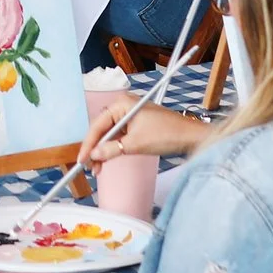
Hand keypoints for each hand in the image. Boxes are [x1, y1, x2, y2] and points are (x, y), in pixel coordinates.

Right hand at [83, 102, 206, 163]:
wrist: (191, 137)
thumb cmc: (168, 134)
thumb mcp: (136, 144)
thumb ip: (112, 149)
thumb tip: (94, 155)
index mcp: (122, 104)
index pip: (98, 124)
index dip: (88, 143)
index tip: (81, 159)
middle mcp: (124, 107)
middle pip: (102, 129)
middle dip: (95, 149)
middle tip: (89, 166)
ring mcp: (130, 116)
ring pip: (109, 135)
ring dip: (103, 151)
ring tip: (97, 168)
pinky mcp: (136, 125)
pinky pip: (118, 137)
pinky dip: (113, 149)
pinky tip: (107, 160)